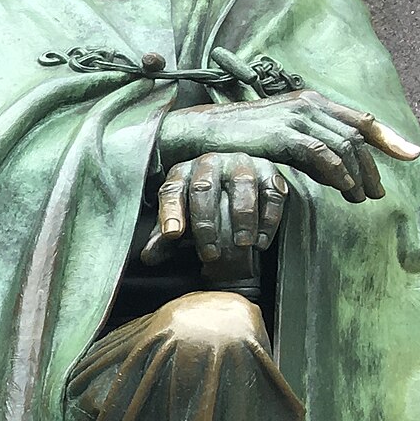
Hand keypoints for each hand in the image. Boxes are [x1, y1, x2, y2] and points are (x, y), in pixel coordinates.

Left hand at [143, 152, 289, 262]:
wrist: (237, 189)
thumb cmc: (200, 210)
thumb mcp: (180, 223)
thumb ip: (164, 240)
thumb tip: (148, 257)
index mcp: (181, 173)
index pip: (171, 190)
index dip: (170, 212)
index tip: (172, 235)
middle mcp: (209, 163)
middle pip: (204, 188)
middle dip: (206, 223)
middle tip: (210, 254)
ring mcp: (240, 163)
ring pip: (242, 184)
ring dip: (243, 216)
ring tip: (242, 245)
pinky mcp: (269, 171)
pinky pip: (271, 191)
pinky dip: (268, 218)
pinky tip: (260, 241)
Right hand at [157, 90, 419, 201]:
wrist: (199, 133)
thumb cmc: (235, 139)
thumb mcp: (277, 137)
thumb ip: (307, 146)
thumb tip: (335, 171)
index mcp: (309, 102)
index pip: (359, 119)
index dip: (388, 138)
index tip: (410, 155)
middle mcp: (307, 104)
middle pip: (356, 135)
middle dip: (373, 165)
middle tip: (376, 193)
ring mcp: (295, 117)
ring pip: (343, 144)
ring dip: (357, 174)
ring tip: (360, 198)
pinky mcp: (282, 133)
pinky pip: (319, 153)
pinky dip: (336, 171)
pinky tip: (342, 189)